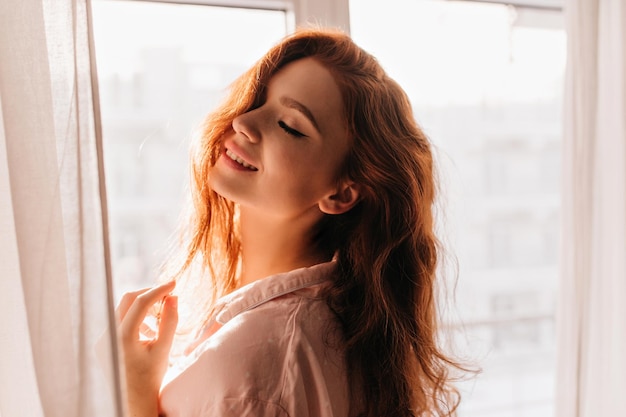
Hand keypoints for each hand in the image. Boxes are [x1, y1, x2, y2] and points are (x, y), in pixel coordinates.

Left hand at [117, 281, 177, 416]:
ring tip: (160, 318)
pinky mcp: (104, 342)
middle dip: (149, 295)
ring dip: (143, 307)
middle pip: (128, 300)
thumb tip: (173, 297)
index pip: (140, 302)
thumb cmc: (150, 378)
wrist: (133, 402)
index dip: (158, 290)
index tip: (174, 283)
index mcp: (123, 338)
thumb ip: (170, 321)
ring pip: (123, 308)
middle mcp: (108, 335)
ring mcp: (103, 339)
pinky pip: (119, 320)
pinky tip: (149, 331)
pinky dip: (136, 318)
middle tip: (168, 296)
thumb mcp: (164, 348)